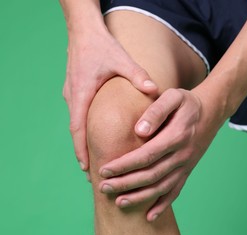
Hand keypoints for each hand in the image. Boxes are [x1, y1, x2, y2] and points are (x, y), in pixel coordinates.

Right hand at [63, 26, 157, 174]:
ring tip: (94, 159)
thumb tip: (154, 90)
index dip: (81, 149)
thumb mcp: (121, 59)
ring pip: (76, 123)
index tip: (86, 168)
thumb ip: (138, 76)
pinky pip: (77, 114)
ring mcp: (72, 94)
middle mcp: (73, 97)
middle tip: (92, 173)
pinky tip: (95, 135)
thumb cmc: (101, 45)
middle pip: (75, 131)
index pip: (78, 128)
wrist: (83, 30)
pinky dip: (84, 128)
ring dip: (83, 141)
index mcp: (82, 94)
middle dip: (82, 152)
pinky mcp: (74, 89)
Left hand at [98, 88, 224, 220]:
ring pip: (161, 187)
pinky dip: (163, 205)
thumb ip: (156, 111)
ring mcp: (186, 165)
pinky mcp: (187, 171)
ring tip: (118, 203)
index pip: (146, 155)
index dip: (124, 165)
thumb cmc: (186, 103)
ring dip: (140, 197)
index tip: (104, 169)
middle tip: (103, 188)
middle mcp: (182, 154)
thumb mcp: (173, 97)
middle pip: (151, 174)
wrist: (210, 113)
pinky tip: (149, 216)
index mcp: (177, 135)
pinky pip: (176, 191)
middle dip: (125, 183)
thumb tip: (139, 130)